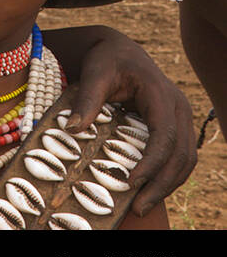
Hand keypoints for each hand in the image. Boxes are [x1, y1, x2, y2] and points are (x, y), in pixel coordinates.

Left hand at [63, 28, 195, 215]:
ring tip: (142, 205)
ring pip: (185, 159)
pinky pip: (178, 156)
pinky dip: (166, 175)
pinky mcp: (174, 126)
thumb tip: (72, 129)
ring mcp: (179, 118)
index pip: (164, 136)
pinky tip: (147, 189)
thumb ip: (87, 100)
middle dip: (161, 184)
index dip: (151, 162)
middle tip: (138, 206)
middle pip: (181, 154)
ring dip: (167, 184)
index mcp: (162, 95)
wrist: (117, 49)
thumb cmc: (106, 59)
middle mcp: (178, 108)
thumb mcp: (95, 74)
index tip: (131, 182)